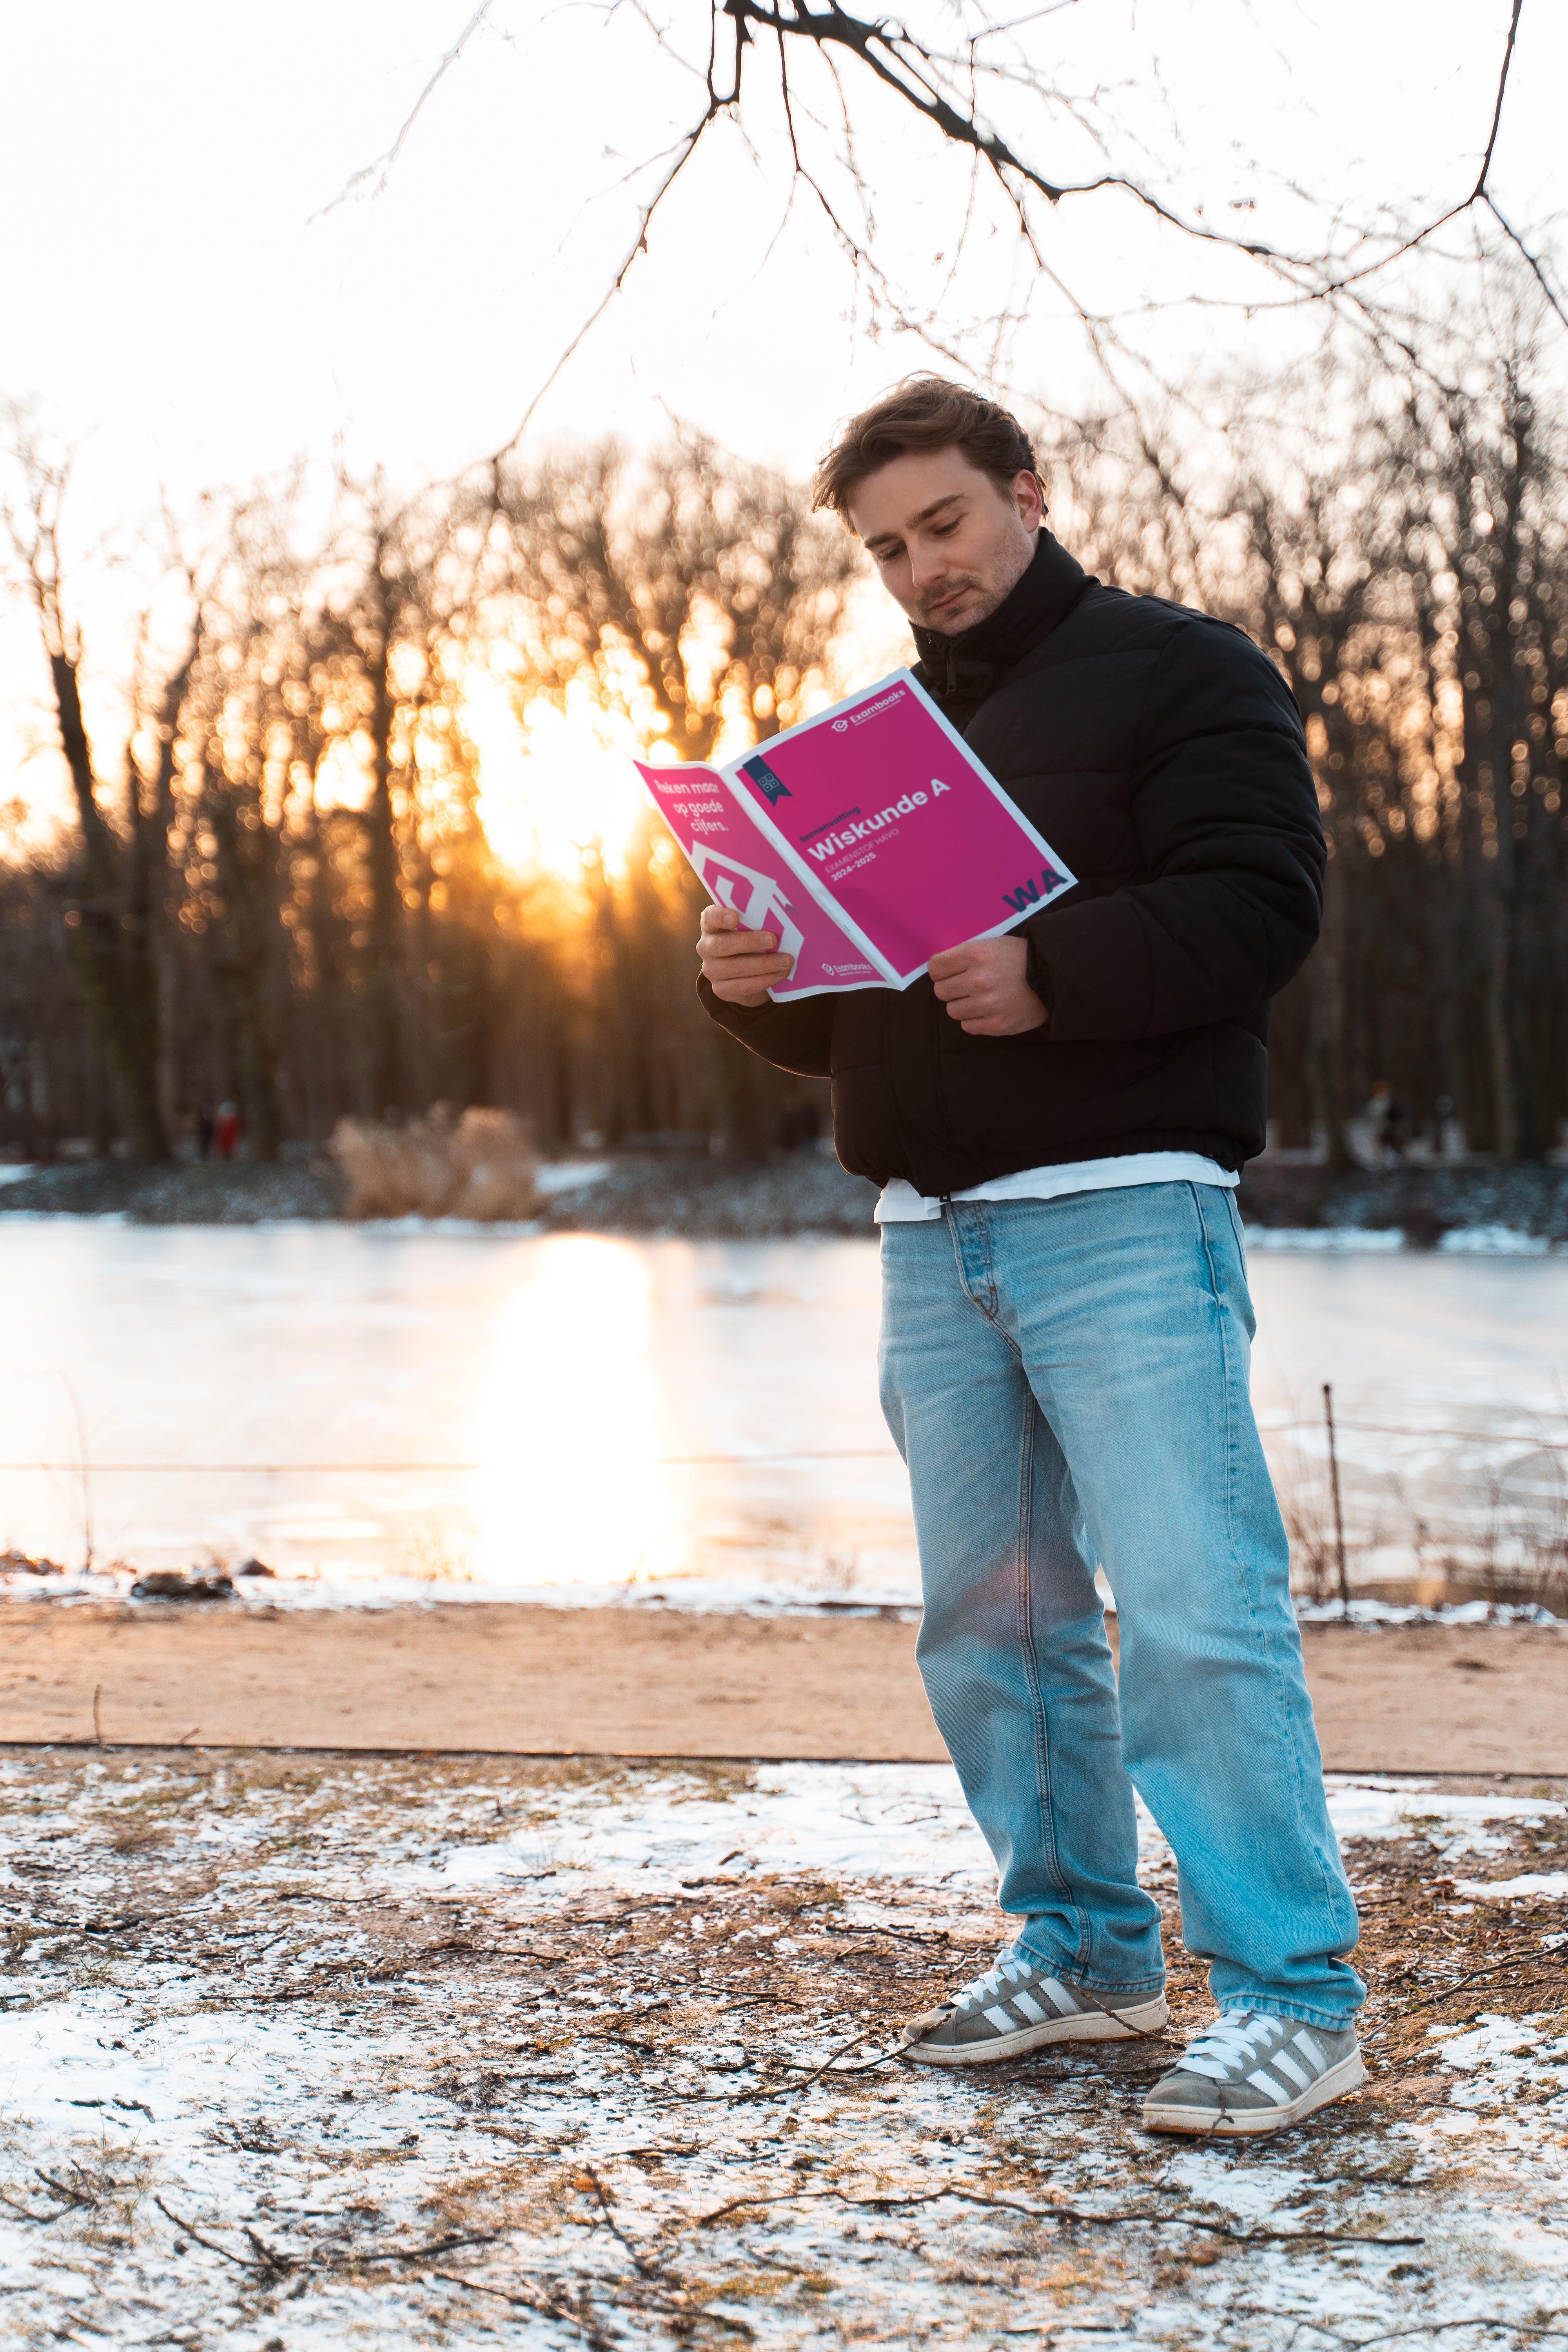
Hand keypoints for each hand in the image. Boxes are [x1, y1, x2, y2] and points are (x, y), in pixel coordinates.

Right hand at [697, 902, 793, 1004]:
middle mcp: (706, 947)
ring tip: (786, 961)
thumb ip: (757, 922)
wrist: (747, 975)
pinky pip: (743, 986)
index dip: (720, 917)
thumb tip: (782, 919)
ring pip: (735, 967)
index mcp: (711, 926)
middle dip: (750, 942)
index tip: (735, 917)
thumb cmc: (751, 943)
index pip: (710, 917)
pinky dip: (764, 980)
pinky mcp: (721, 989)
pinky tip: (780, 975)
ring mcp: (711, 970)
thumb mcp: (751, 929)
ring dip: (764, 964)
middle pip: (723, 945)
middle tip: (773, 940)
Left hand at [928, 936, 1047, 1035]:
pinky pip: (968, 1026)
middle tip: (966, 986)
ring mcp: (988, 1004)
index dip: (940, 971)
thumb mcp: (992, 945)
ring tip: (981, 998)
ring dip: (963, 1005)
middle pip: (941, 991)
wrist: (1051, 978)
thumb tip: (937, 967)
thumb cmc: (1019, 958)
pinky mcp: (996, 1024)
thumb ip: (965, 955)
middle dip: (951, 988)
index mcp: (976, 954)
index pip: (936, 968)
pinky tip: (988, 1010)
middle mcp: (979, 980)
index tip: (948, 973)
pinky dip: (975, 1020)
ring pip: (953, 1010)